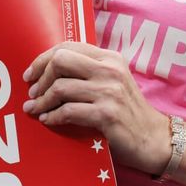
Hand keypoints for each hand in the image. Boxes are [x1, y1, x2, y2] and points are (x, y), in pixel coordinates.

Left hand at [22, 42, 170, 173]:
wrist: (154, 138)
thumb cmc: (129, 112)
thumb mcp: (114, 83)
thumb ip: (89, 72)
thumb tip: (49, 71)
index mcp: (111, 58)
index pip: (68, 47)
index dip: (43, 59)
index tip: (31, 74)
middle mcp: (110, 71)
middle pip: (61, 61)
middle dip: (40, 78)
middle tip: (33, 93)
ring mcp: (109, 92)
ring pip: (60, 88)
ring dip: (42, 101)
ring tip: (35, 109)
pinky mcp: (106, 114)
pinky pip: (67, 111)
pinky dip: (52, 116)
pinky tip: (48, 120)